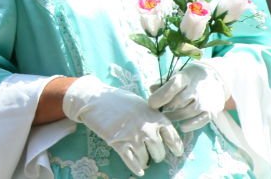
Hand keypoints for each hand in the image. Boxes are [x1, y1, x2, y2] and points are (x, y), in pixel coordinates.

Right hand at [62, 75, 183, 176]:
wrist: (94, 99)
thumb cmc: (117, 99)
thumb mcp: (139, 103)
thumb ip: (150, 116)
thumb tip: (160, 129)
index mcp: (153, 116)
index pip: (172, 135)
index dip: (176, 146)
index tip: (176, 152)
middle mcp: (146, 128)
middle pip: (159, 151)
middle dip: (157, 155)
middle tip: (153, 156)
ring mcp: (132, 137)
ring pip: (145, 158)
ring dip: (145, 161)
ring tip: (143, 161)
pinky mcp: (119, 144)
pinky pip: (132, 162)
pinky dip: (136, 168)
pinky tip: (139, 171)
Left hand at [148, 60, 227, 131]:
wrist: (214, 78)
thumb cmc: (188, 78)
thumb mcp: (175, 74)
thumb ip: (161, 82)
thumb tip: (151, 91)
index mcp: (184, 77)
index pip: (172, 87)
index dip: (159, 97)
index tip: (151, 103)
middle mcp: (196, 89)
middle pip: (176, 103)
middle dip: (165, 108)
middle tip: (159, 110)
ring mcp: (204, 101)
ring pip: (185, 113)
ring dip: (174, 116)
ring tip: (168, 115)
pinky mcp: (211, 112)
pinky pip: (198, 122)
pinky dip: (189, 125)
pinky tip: (182, 126)